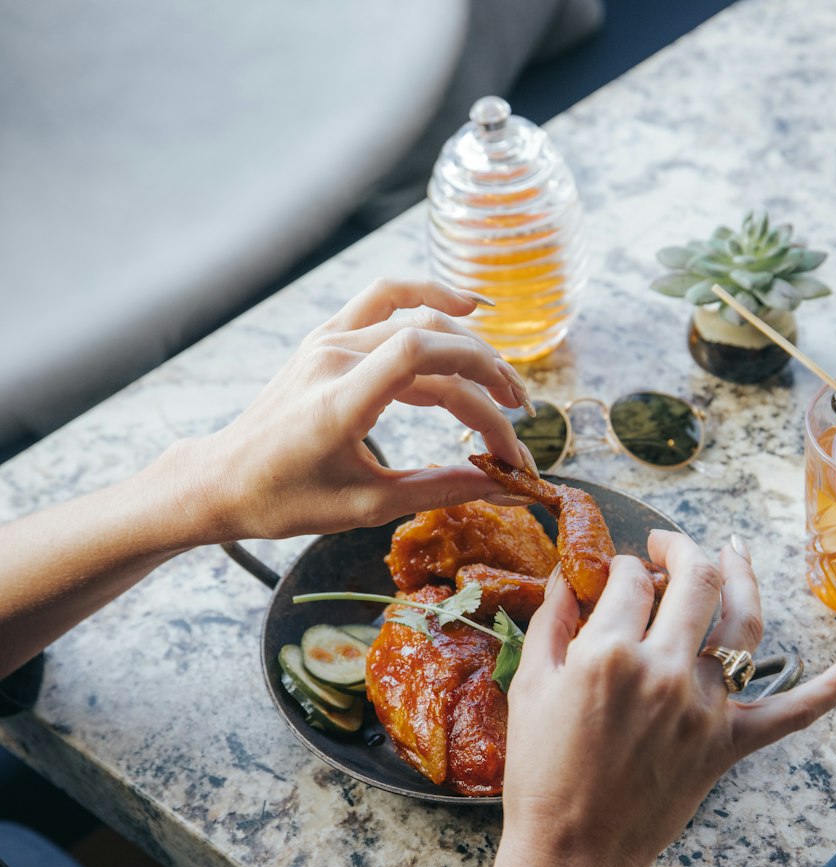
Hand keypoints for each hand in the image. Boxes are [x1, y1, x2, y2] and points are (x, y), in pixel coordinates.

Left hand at [187, 278, 530, 541]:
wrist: (223, 479)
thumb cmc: (286, 501)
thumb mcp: (366, 505)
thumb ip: (439, 489)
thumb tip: (502, 486)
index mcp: (340, 400)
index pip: (424, 357)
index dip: (480, 389)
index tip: (508, 437)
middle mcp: (334, 356)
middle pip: (432, 339)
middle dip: (487, 375)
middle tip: (519, 414)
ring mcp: (328, 340)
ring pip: (416, 314)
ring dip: (468, 341)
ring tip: (502, 379)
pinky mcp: (326, 337)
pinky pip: (385, 298)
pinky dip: (428, 299)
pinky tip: (464, 308)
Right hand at [501, 531, 835, 866]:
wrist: (574, 851)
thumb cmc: (541, 774)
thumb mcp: (530, 688)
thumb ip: (551, 624)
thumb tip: (569, 578)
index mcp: (609, 654)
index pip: (631, 579)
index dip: (624, 566)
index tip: (618, 574)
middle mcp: (666, 672)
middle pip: (697, 582)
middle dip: (683, 550)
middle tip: (667, 547)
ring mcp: (706, 707)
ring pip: (744, 623)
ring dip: (743, 576)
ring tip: (734, 550)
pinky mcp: (730, 743)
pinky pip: (796, 711)